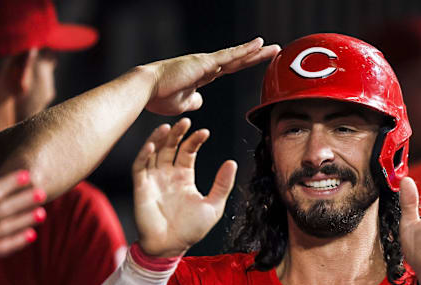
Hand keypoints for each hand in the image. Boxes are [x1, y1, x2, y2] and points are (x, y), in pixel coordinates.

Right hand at [0, 170, 45, 262]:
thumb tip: (3, 187)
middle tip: (43, 192)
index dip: (10, 183)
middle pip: (1, 209)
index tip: (28, 174)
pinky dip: (15, 242)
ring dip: (23, 220)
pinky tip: (32, 235)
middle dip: (22, 201)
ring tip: (42, 213)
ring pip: (3, 228)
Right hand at [133, 118, 236, 256]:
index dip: (194, 140)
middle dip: (177, 134)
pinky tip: (152, 145)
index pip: (188, 152)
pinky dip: (144, 154)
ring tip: (168, 127)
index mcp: (184, 177)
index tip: (204, 132)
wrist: (170, 247)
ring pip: (154, 153)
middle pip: (170, 147)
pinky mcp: (141, 187)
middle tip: (186, 121)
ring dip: (159, 139)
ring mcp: (153, 180)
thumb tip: (232, 163)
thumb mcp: (213, 205)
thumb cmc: (192, 230)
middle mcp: (168, 175)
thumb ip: (222, 184)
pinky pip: (140, 167)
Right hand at [143, 38, 279, 115]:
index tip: (256, 61)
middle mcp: (206, 65)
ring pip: (237, 56)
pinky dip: (244, 50)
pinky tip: (258, 45)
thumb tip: (200, 101)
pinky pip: (229, 56)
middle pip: (237, 60)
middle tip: (274, 52)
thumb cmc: (159, 97)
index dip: (244, 64)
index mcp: (202, 74)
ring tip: (273, 48)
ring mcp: (206, 62)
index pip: (229, 68)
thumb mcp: (182, 103)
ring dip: (256, 52)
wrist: (147, 90)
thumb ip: (193, 101)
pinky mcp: (205, 63)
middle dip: (256, 56)